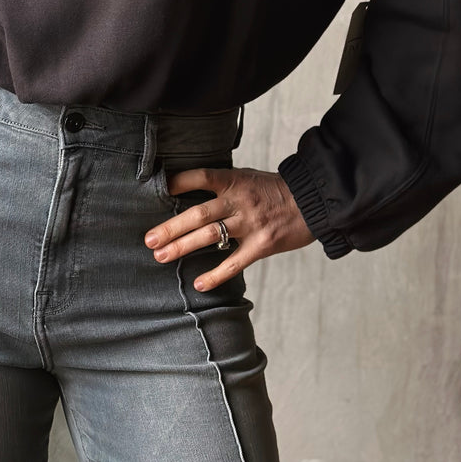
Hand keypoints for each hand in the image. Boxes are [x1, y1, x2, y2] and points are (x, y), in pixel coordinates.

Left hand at [143, 166, 314, 290]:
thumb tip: (190, 192)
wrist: (312, 200)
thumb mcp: (248, 178)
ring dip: (182, 247)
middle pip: (199, 214)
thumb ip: (223, 186)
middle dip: (171, 227)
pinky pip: (234, 262)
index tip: (159, 190)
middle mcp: (239, 201)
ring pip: (210, 236)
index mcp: (234, 181)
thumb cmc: (274, 190)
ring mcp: (250, 224)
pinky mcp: (262, 245)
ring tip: (161, 256)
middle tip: (148, 239)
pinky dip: (216, 275)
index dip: (180, 182)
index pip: (201, 177)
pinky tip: (199, 284)